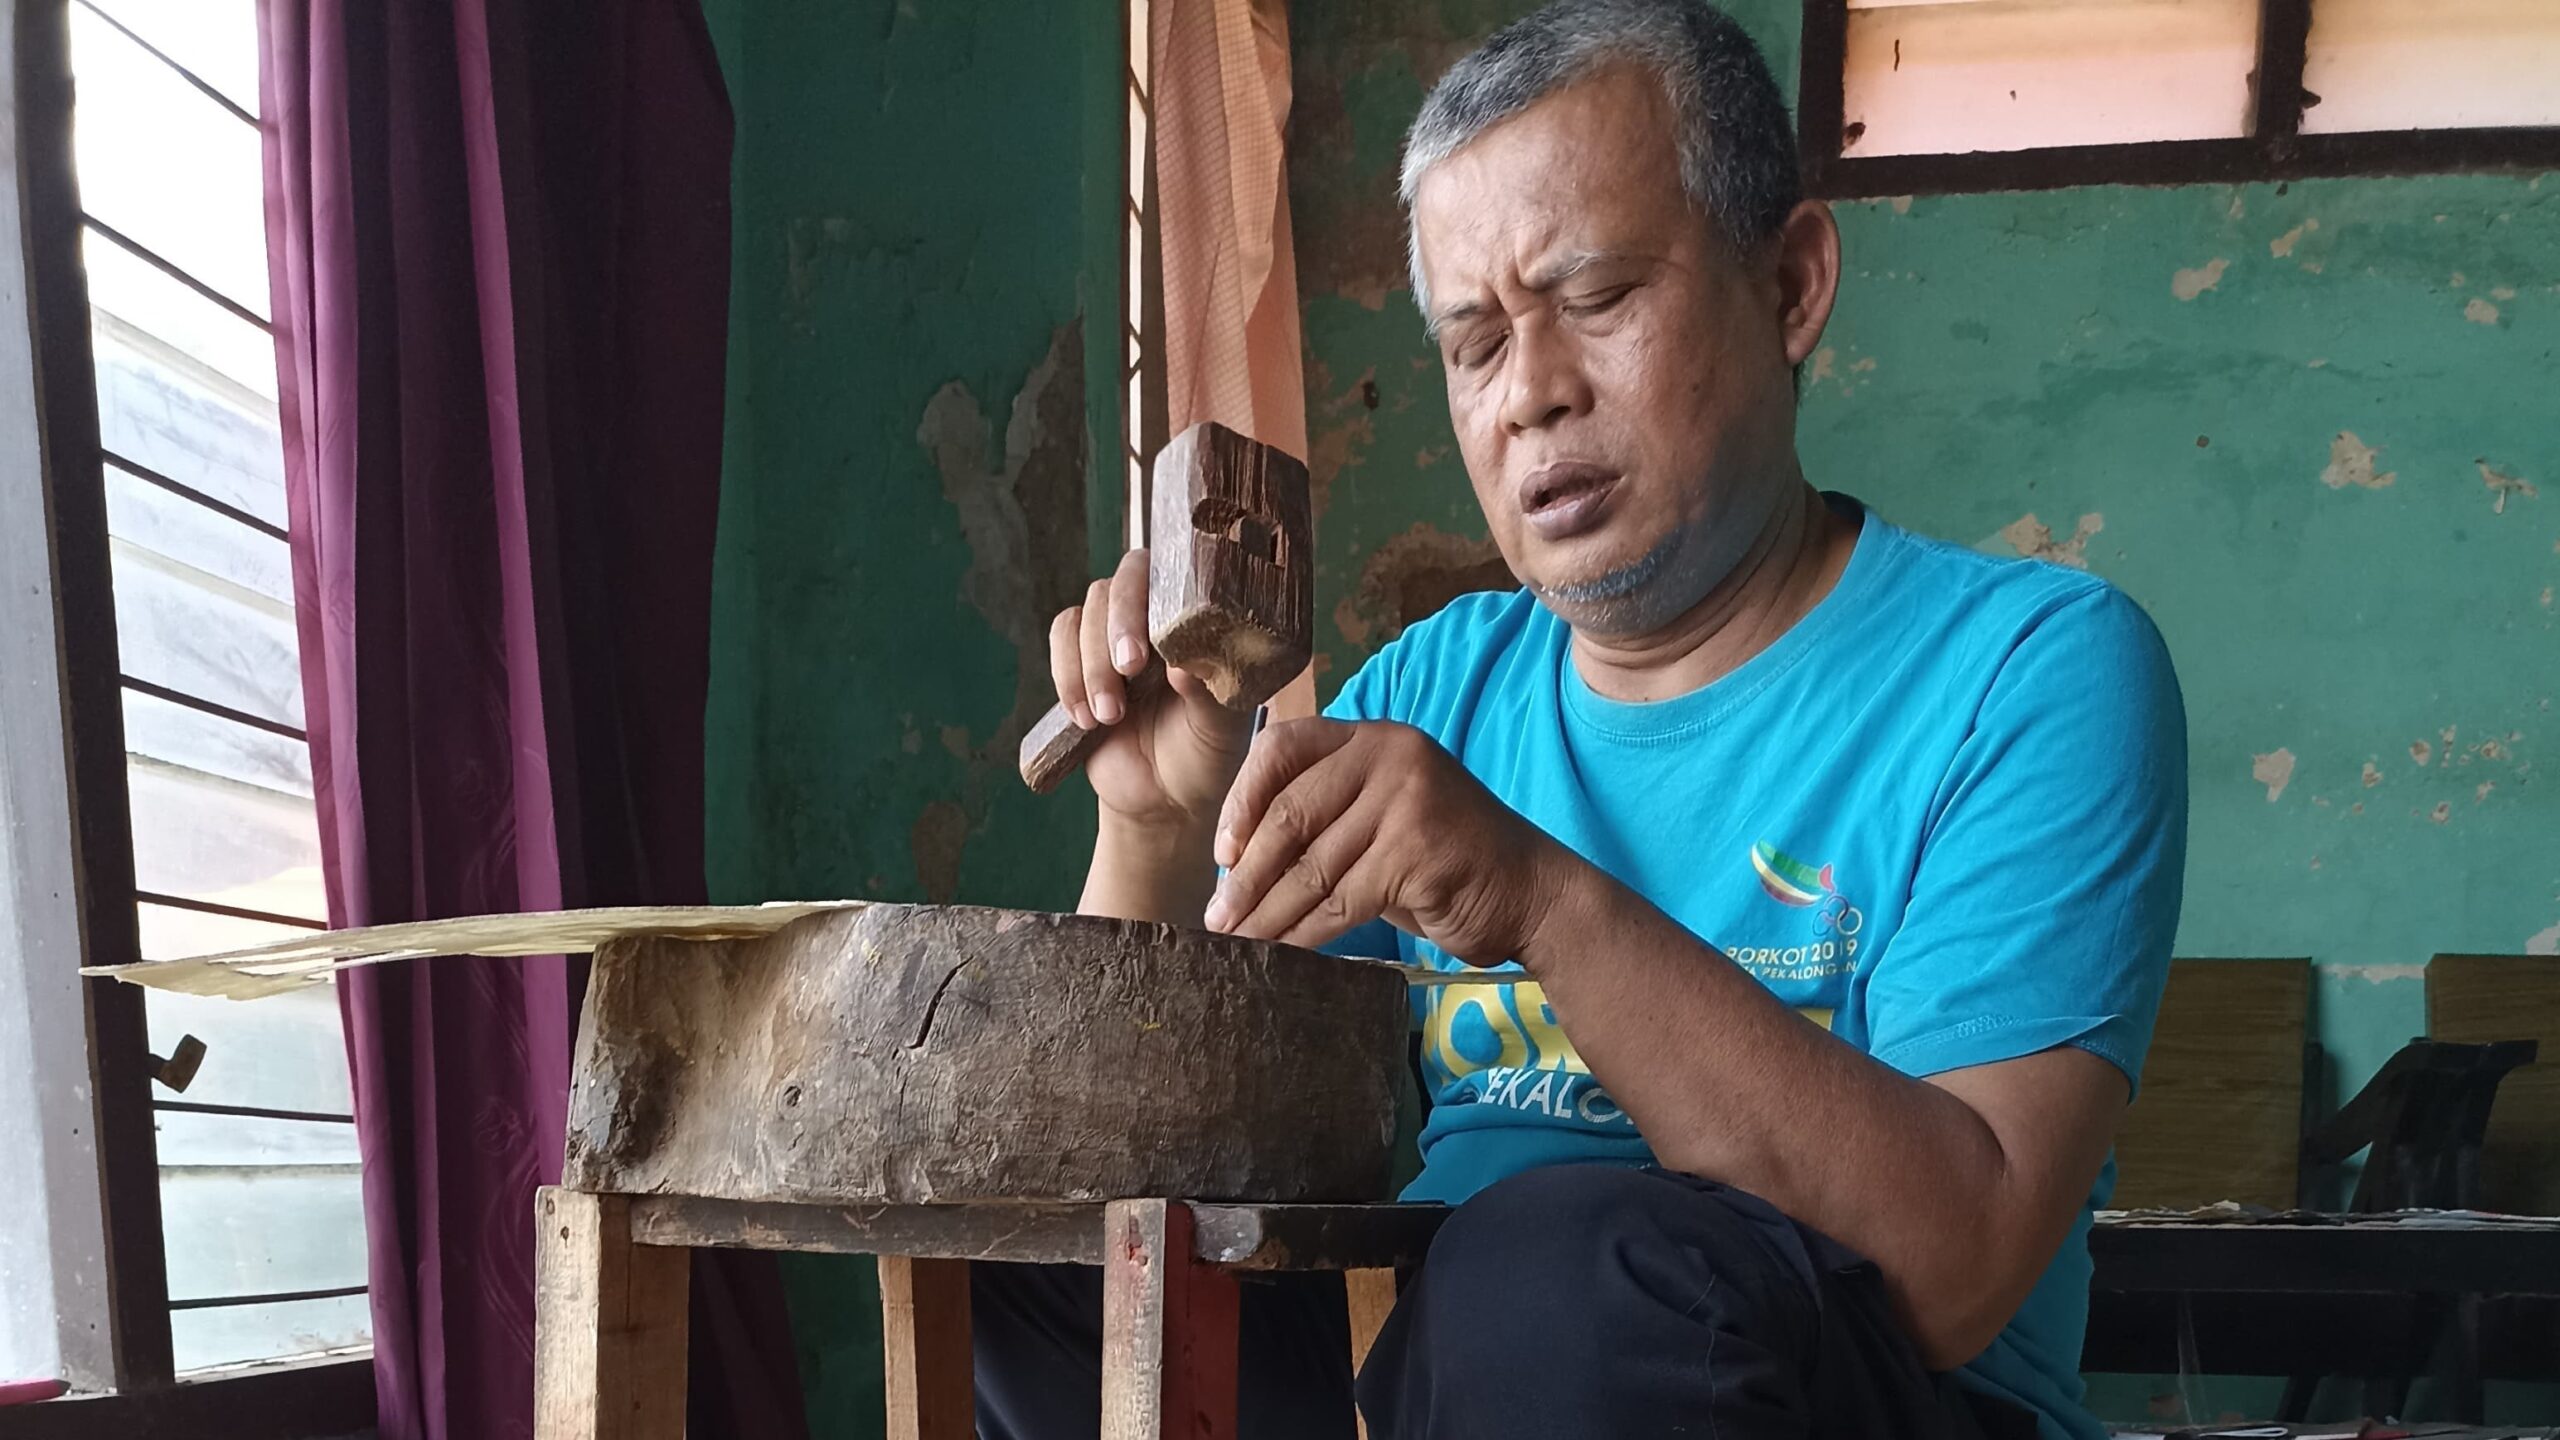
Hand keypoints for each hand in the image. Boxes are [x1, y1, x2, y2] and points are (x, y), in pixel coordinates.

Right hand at [1047, 548, 1253, 829]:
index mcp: (1196, 623)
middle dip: (1115, 628)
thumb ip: (1208, 695)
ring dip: (1089, 665)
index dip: (1152, 597)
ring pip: (1083, 615)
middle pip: (1118, 585)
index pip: (1170, 574)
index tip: (1150, 647)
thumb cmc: (1204, 757)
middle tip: (1127, 672)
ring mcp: (1113, 637)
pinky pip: (1060, 641)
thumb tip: (1182, 664)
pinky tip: (1084, 718)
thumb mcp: (1219, 731)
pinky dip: (1066, 676)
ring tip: (1109, 717)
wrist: (1163, 800)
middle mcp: (1154, 619)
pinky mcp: (1080, 660)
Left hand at [1203, 718, 1578, 959]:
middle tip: (1218, 919)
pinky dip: (1306, 933)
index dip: (1242, 799)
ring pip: (1312, 865)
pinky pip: (1341, 901)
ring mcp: (1407, 800)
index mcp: (1372, 737)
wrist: (1531, 894)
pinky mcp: (1418, 851)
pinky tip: (1285, 953)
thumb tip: (1235, 865)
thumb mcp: (1381, 820)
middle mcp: (1389, 755)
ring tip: (1240, 943)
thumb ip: (1323, 820)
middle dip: (1246, 875)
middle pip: (1289, 812)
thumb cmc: (1445, 862)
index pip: (1283, 747)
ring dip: (1268, 912)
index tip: (1222, 854)